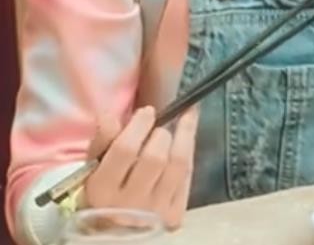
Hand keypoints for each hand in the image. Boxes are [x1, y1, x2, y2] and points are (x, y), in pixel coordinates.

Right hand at [85, 105, 198, 229]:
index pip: (125, 150)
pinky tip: (188, 135)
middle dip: (161, 133)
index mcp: (102, 190)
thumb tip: (108, 114)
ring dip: (183, 135)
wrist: (115, 231)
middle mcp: (129, 205)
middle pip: (155, 157)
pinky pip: (188, 175)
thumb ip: (102, 140)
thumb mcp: (94, 166)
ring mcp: (154, 212)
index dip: (140, 125)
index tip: (147, 111)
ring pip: (178, 164)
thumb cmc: (104, 190)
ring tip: (183, 119)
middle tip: (159, 126)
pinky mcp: (174, 215)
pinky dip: (189, 150)